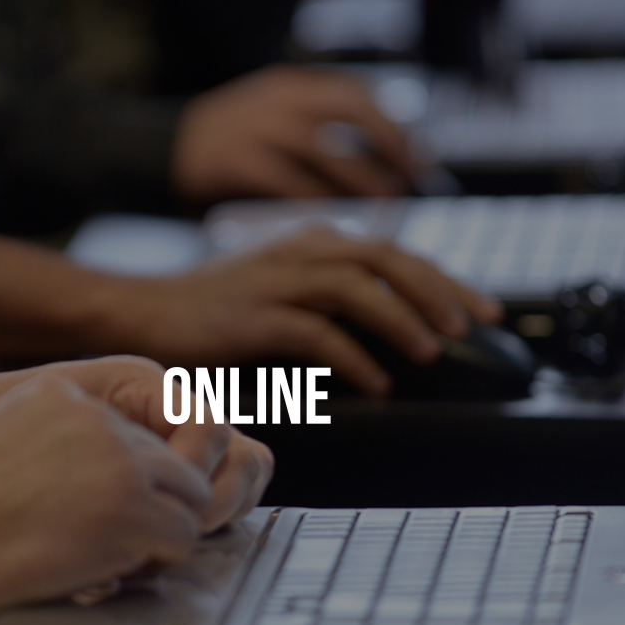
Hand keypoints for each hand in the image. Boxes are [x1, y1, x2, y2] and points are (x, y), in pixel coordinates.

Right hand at [0, 373, 214, 619]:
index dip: (131, 476)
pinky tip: (124, 571)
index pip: (134, 432)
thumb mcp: (1, 433)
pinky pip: (184, 534)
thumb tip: (84, 468)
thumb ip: (52, 437)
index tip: (117, 505)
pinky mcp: (132, 510)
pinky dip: (162, 559)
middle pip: (170, 460)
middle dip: (158, 501)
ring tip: (129, 555)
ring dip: (166, 529)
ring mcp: (122, 462)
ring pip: (190, 495)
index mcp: (67, 397)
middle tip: (132, 536)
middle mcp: (101, 420)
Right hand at [101, 228, 501, 394]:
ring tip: (433, 350)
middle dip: (437, 291)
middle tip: (472, 326)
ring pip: (356, 287)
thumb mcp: (281, 287)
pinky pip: (316, 332)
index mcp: (312, 242)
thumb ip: (330, 296)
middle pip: (385, 259)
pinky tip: (377, 382)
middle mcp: (299, 252)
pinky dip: (353, 356)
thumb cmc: (215, 309)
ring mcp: (275, 282)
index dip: (443, 278)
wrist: (142, 311)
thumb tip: (393, 328)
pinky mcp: (253, 318)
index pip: (393, 251)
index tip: (482, 308)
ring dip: (401, 318)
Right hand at [172, 65, 420, 203]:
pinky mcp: (236, 162)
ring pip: (326, 151)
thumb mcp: (271, 127)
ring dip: (364, 180)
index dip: (396, 126)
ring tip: (388, 205)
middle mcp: (278, 100)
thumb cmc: (225, 156)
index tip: (419, 160)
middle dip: (392, 146)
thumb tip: (377, 173)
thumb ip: (316, 142)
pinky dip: (318, 202)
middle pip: (353, 110)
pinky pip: (289, 185)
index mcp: (291, 87)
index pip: (359, 94)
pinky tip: (340, 227)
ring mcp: (255, 128)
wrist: (156, 156)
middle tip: (414, 182)